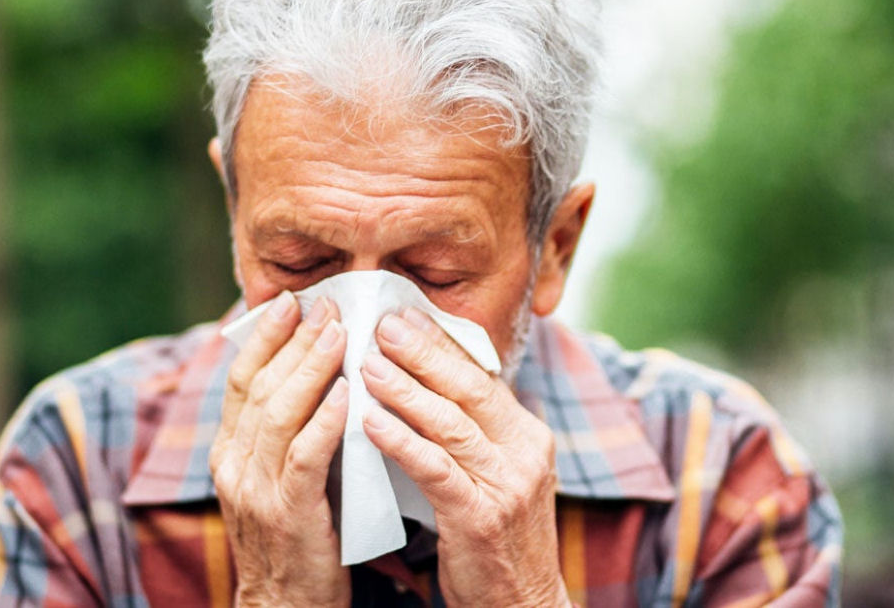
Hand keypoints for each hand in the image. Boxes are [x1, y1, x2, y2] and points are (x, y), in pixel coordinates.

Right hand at [209, 291, 350, 607]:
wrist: (285, 603)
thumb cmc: (299, 531)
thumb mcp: (282, 473)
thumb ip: (293, 428)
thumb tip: (324, 371)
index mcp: (229, 450)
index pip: (242, 379)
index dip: (265, 337)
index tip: (293, 300)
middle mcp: (233, 464)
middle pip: (260, 386)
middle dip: (294, 340)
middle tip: (327, 304)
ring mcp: (255, 488)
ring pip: (279, 413)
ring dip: (311, 368)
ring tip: (340, 333)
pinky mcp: (286, 513)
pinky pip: (304, 456)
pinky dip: (325, 420)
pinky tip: (348, 392)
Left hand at [360, 308, 569, 606]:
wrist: (523, 605)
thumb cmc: (497, 541)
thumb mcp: (497, 477)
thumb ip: (475, 435)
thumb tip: (433, 389)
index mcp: (528, 436)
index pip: (481, 377)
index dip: (441, 344)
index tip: (404, 315)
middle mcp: (524, 451)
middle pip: (468, 388)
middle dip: (422, 352)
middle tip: (381, 323)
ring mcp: (507, 483)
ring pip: (450, 422)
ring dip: (405, 389)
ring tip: (366, 362)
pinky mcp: (481, 516)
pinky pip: (436, 468)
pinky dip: (401, 441)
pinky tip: (369, 421)